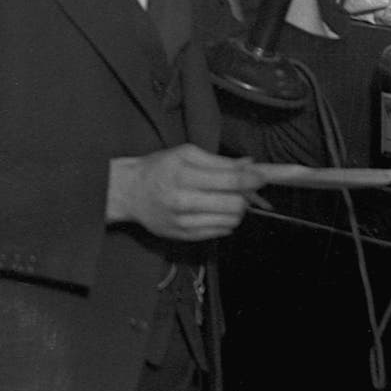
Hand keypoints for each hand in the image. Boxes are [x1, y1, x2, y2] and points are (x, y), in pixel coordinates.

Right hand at [107, 144, 261, 241]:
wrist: (128, 193)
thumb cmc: (157, 169)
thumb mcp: (184, 154)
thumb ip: (218, 161)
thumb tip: (250, 165)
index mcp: (182, 175)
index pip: (230, 180)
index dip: (253, 179)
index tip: (261, 176)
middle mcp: (182, 201)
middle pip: (235, 204)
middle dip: (244, 196)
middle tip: (239, 188)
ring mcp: (183, 222)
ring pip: (231, 221)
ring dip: (235, 209)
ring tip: (224, 199)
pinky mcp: (184, 236)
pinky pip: (220, 232)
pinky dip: (224, 221)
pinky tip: (214, 210)